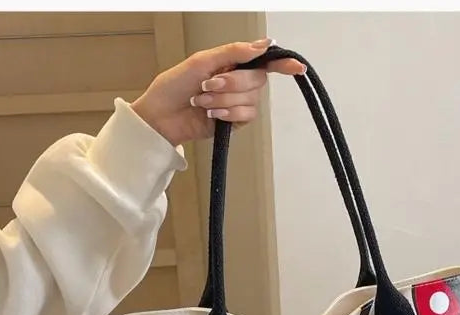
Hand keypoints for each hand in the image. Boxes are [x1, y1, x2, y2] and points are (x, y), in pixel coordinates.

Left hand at [131, 39, 304, 145]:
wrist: (162, 115)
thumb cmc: (175, 85)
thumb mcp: (202, 61)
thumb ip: (233, 53)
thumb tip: (262, 45)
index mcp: (232, 63)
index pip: (263, 62)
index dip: (282, 63)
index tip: (298, 67)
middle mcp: (238, 83)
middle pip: (257, 80)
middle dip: (233, 83)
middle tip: (209, 84)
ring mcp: (237, 103)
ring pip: (250, 100)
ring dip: (224, 100)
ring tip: (203, 102)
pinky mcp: (234, 123)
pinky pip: (245, 116)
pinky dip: (228, 113)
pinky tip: (212, 114)